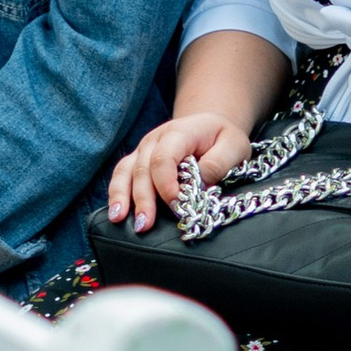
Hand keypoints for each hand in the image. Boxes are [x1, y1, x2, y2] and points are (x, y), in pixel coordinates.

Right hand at [105, 111, 253, 232]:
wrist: (210, 127)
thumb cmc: (223, 138)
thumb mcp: (234, 146)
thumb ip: (218, 164)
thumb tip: (199, 185)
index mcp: (179, 132)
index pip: (164, 158)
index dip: (166, 183)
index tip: (176, 204)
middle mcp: (155, 139)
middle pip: (142, 169)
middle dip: (142, 198)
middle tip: (145, 224)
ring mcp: (143, 149)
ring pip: (126, 171)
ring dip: (121, 196)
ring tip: (118, 218)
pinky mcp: (138, 160)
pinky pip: (121, 175)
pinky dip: (116, 193)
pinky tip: (115, 212)